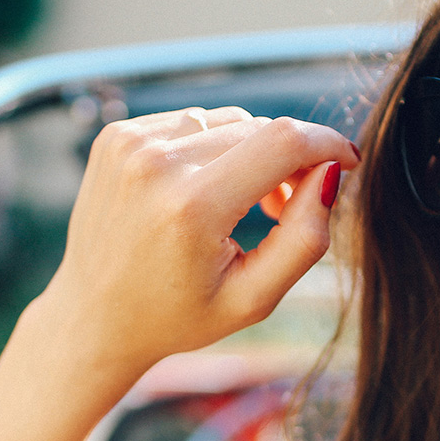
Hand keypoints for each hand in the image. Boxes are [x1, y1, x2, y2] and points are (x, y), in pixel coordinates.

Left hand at [38, 106, 359, 374]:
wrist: (92, 318)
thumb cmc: (176, 317)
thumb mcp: (253, 299)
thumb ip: (304, 239)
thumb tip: (330, 174)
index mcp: (192, 207)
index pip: (284, 141)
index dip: (327, 145)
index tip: (346, 162)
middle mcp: (156, 164)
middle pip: (258, 130)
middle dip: (288, 161)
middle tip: (282, 211)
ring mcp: (129, 144)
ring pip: (226, 122)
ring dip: (246, 154)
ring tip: (237, 206)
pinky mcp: (114, 137)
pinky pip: (189, 122)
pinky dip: (206, 149)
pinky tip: (198, 192)